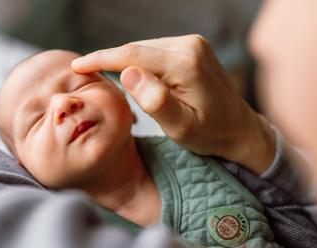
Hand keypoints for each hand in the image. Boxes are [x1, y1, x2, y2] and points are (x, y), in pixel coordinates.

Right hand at [71, 35, 275, 173]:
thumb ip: (156, 102)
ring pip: (145, 49)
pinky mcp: (192, 47)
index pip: (132, 55)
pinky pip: (156, 51)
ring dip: (125, 63)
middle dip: (110, 60)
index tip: (78, 65)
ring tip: (108, 79)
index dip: (101, 58)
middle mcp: (190, 46)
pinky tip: (134, 76)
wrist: (238, 128)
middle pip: (137, 49)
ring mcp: (193, 44)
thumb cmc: (210, 134)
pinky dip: (140, 62)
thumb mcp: (182, 127)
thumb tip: (128, 73)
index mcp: (186, 64)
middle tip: (86, 74)